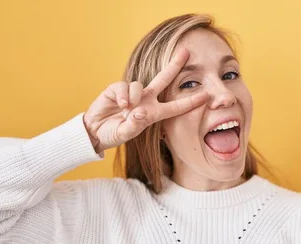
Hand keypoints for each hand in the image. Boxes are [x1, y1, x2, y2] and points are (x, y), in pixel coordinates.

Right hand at [82, 48, 208, 152]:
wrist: (94, 131)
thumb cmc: (114, 134)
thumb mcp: (125, 134)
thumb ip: (133, 125)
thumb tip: (138, 112)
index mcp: (153, 113)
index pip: (175, 107)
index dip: (190, 102)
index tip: (206, 96)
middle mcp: (145, 100)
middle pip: (164, 79)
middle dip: (174, 65)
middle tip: (186, 52)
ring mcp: (132, 93)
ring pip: (140, 85)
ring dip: (135, 97)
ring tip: (126, 110)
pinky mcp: (117, 89)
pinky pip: (124, 86)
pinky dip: (123, 95)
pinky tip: (120, 105)